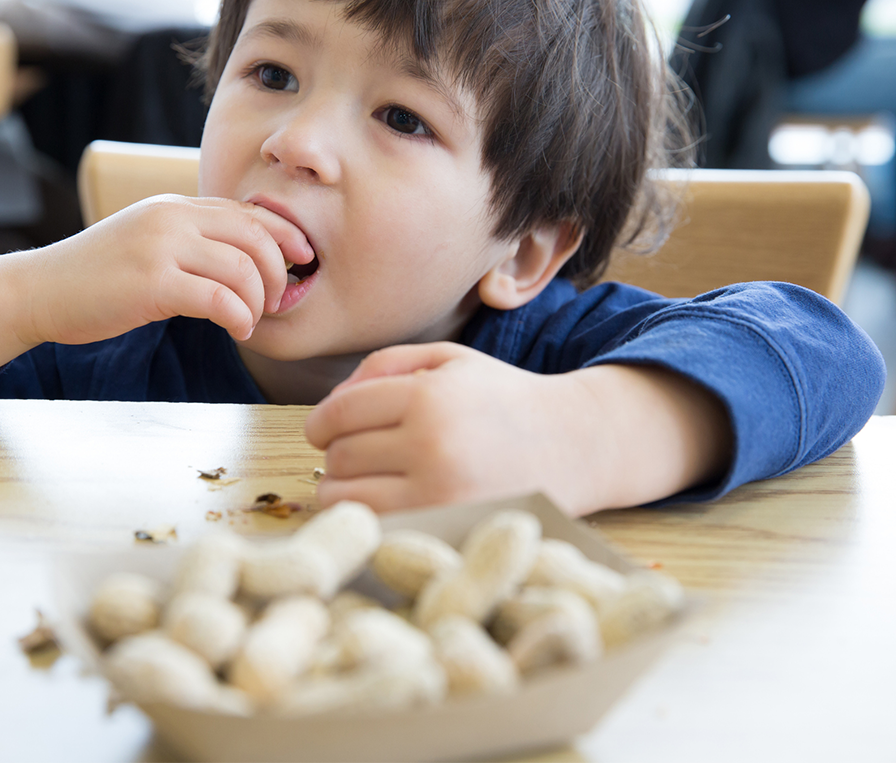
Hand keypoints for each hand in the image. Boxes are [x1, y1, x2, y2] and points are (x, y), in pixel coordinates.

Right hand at [26, 195, 313, 346]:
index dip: (285, 236)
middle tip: (276, 301)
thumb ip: (188, 241)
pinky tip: (236, 329)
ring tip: (250, 320)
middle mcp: (171, 218)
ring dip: (258, 301)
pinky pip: (219, 298)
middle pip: (255, 236)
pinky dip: (239, 317)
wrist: (37, 291)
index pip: (247, 212)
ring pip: (242, 268)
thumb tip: (241, 260)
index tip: (302, 260)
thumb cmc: (94, 277)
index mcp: (173, 206)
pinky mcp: (152, 283)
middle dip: (278, 272)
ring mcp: (161, 247)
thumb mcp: (146, 242)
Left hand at [304, 343, 732, 514]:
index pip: (339, 414)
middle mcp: (433, 448)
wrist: (574, 445)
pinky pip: (377, 532)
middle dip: (340, 456)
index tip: (324, 431)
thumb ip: (384, 365)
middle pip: (340, 459)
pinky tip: (388, 507)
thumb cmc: (501, 400)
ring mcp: (441, 499)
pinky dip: (371, 522)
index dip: (321, 423)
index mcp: (429, 397)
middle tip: (363, 455)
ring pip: (347, 502)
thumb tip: (329, 404)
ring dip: (346, 493)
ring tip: (369, 482)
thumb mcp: (449, 361)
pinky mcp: (448, 533)